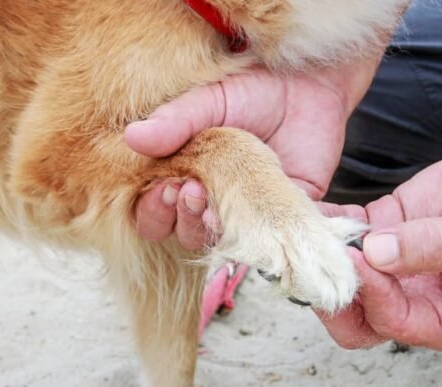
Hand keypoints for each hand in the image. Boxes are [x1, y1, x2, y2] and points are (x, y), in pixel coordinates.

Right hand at [128, 58, 379, 247]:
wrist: (308, 88)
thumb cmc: (253, 92)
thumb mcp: (210, 100)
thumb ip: (176, 120)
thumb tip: (133, 137)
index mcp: (183, 177)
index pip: (155, 210)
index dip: (153, 209)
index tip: (166, 187)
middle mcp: (211, 202)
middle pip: (182, 234)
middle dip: (181, 221)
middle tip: (192, 193)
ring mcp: (247, 214)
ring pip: (221, 244)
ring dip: (214, 231)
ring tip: (217, 208)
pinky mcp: (283, 217)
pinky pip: (276, 241)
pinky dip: (271, 241)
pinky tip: (266, 223)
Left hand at [315, 148, 441, 350]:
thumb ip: (428, 248)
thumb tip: (376, 254)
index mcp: (440, 320)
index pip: (390, 322)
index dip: (372, 294)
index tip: (362, 258)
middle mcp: (409, 300)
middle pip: (354, 315)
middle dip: (333, 291)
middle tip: (321, 260)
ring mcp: (389, 268)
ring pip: (343, 273)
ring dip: (324, 255)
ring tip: (310, 230)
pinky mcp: (379, 233)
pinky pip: (345, 234)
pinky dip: (329, 224)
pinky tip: (316, 209)